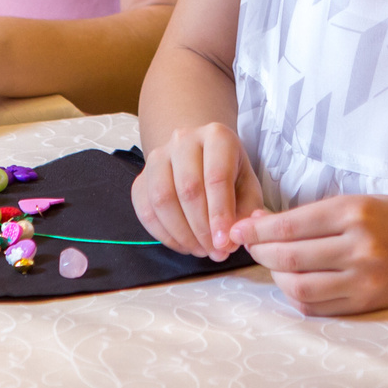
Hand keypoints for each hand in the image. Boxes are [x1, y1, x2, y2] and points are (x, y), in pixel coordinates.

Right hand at [132, 121, 261, 259]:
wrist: (198, 154)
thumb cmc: (228, 171)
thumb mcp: (248, 185)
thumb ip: (246, 211)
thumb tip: (233, 238)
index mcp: (216, 136)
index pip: (216, 176)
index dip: (220, 214)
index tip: (225, 243)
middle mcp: (183, 140)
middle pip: (188, 188)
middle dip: (202, 228)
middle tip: (215, 252)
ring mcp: (157, 157)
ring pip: (162, 199)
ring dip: (182, 234)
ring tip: (201, 250)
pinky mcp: (140, 178)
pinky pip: (145, 210)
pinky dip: (164, 235)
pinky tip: (183, 245)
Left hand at [227, 193, 387, 314]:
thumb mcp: (353, 203)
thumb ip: (307, 215)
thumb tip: (257, 222)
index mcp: (353, 213)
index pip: (290, 225)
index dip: (257, 230)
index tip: (238, 229)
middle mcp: (359, 247)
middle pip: (289, 257)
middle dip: (261, 252)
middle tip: (250, 247)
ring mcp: (363, 280)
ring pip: (299, 286)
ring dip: (275, 276)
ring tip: (274, 264)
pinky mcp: (365, 303)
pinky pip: (316, 306)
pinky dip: (296, 295)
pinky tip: (294, 281)